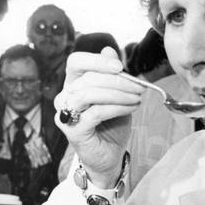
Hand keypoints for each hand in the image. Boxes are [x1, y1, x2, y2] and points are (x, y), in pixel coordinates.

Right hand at [54, 46, 142, 186]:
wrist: (110, 155)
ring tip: (136, 98)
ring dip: (117, 93)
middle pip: (87, 78)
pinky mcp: (73, 130)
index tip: (120, 66)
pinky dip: (116, 107)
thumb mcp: (116, 95)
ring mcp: (66, 114)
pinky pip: (95, 112)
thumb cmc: (112, 124)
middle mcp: (65, 96)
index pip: (76, 62)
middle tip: (139, 86)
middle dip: (117, 80)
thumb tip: (109, 50)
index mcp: (73, 83)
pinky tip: (131, 108)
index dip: (96, 60)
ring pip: (89, 94)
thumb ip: (112, 74)